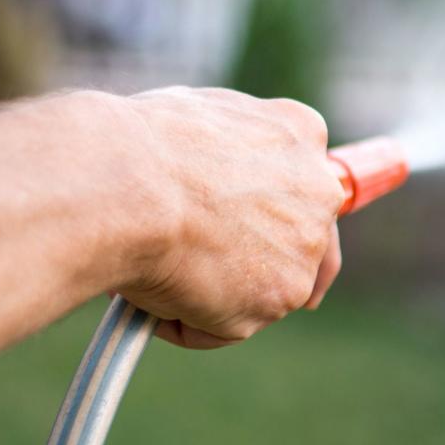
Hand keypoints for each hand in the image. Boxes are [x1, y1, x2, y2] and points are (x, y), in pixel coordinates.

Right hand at [117, 87, 344, 348]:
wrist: (126, 184)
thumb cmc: (135, 144)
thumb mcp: (194, 117)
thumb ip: (221, 150)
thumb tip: (199, 178)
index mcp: (299, 133)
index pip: (305, 179)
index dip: (285, 209)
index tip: (275, 231)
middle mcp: (318, 191)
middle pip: (308, 240)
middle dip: (275, 263)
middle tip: (230, 282)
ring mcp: (304, 248)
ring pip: (261, 288)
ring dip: (214, 292)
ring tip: (154, 269)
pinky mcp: (279, 297)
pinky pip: (227, 326)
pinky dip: (187, 321)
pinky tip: (152, 291)